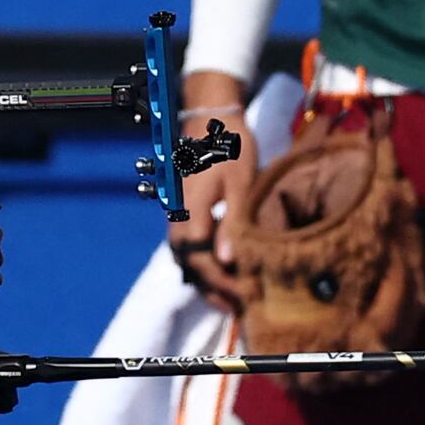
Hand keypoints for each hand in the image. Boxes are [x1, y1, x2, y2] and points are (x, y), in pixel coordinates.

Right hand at [168, 75, 254, 302]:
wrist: (209, 119)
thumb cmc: (229, 147)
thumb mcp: (240, 182)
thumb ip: (234, 221)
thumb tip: (229, 260)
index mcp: (192, 212)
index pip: (204, 261)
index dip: (224, 283)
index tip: (247, 294)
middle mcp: (179, 219)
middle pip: (193, 266)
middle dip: (216, 289)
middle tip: (242, 306)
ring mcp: (176, 216)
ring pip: (187, 260)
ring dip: (207, 281)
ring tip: (230, 299)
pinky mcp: (181, 213)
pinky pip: (187, 249)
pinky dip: (202, 266)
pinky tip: (219, 274)